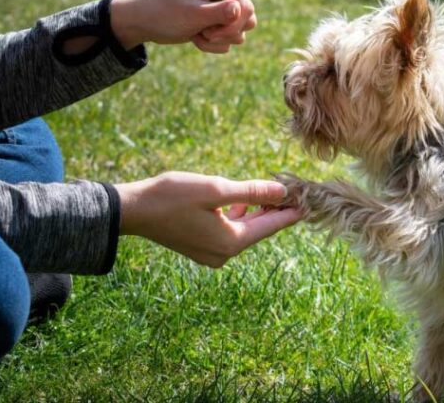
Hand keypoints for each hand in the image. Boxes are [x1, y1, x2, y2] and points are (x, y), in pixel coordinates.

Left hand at [109, 0, 256, 53]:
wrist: (145, 21)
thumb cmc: (165, 13)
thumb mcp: (192, 14)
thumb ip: (219, 13)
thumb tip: (242, 10)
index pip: (246, 6)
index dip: (233, 25)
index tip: (210, 32)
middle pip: (249, 19)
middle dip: (226, 33)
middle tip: (204, 32)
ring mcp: (226, 2)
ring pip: (241, 31)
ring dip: (218, 39)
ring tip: (197, 32)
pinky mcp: (222, 17)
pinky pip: (231, 38)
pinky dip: (214, 43)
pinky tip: (197, 35)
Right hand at [116, 172, 300, 267]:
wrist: (132, 211)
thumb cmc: (172, 196)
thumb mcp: (216, 189)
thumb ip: (251, 192)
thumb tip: (282, 193)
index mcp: (231, 242)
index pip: (271, 226)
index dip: (292, 211)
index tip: (311, 200)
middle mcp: (224, 254)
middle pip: (259, 230)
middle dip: (275, 210)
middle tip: (294, 191)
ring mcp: (211, 254)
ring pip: (245, 230)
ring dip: (257, 212)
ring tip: (273, 192)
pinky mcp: (200, 247)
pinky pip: (229, 232)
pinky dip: (239, 217)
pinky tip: (242, 202)